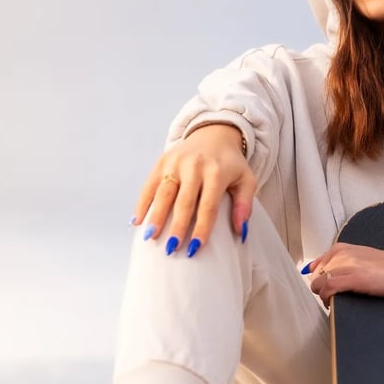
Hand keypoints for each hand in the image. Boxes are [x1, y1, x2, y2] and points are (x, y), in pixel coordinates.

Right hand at [132, 124, 256, 251]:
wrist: (214, 134)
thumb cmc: (231, 165)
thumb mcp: (246, 180)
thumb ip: (244, 205)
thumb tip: (240, 232)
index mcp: (216, 172)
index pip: (208, 206)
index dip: (201, 229)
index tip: (195, 248)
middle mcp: (194, 166)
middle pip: (183, 202)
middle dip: (176, 227)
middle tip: (170, 249)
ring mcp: (175, 162)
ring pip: (163, 193)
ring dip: (156, 217)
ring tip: (150, 238)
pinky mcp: (162, 161)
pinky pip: (150, 185)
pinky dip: (143, 203)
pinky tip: (137, 221)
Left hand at [306, 243, 383, 302]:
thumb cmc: (383, 267)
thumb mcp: (356, 258)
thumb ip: (335, 261)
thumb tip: (312, 269)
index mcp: (340, 249)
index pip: (316, 267)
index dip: (319, 281)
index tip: (326, 289)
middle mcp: (342, 254)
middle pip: (316, 276)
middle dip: (320, 289)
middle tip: (332, 296)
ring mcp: (348, 265)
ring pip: (320, 282)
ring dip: (323, 295)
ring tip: (334, 300)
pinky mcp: (355, 278)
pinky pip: (330, 288)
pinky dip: (327, 297)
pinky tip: (333, 302)